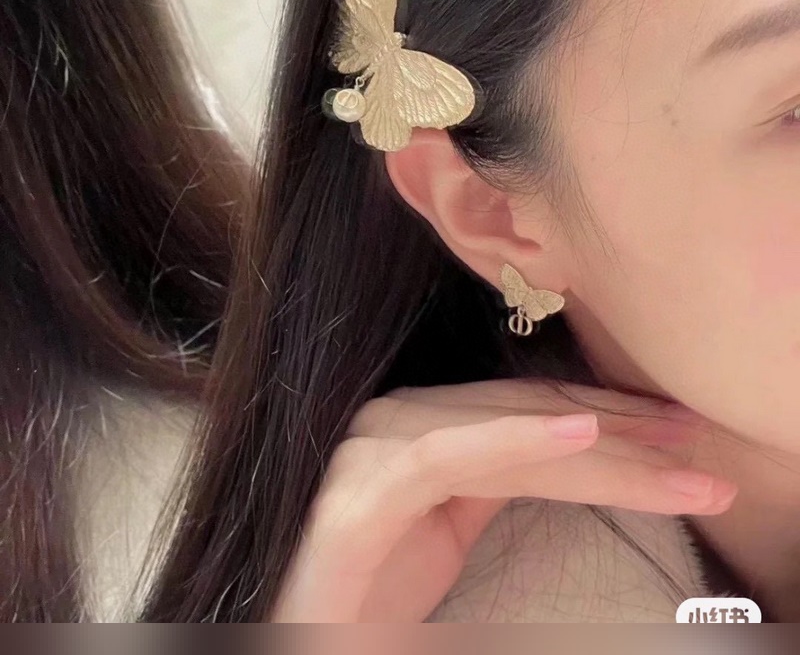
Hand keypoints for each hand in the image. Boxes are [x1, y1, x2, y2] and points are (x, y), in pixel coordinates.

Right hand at [270, 378, 735, 621]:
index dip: (608, 418)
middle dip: (619, 429)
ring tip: (673, 458)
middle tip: (697, 441)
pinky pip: (447, 457)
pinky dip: (515, 440)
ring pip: (503, 433)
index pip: (530, 412)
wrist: (311, 635)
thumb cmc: (377, 591)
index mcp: (428, 428)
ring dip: (598, 444)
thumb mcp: (457, 522)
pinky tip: (578, 435)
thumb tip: (577, 449)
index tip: (679, 433)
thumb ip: (502, 475)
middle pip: (526, 415)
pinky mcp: (362, 496)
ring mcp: (377, 449)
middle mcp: (402, 421)